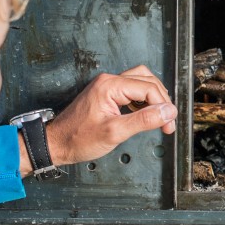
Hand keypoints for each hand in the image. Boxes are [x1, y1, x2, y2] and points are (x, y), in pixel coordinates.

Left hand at [42, 66, 176, 169]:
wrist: (56, 143)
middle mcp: (109, 81)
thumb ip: (144, 120)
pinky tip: (145, 114)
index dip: (163, 106)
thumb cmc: (78, 139)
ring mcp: (107, 86)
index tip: (169, 124)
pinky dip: (143, 100)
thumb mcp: (115, 132)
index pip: (148, 88)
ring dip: (153, 98)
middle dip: (161, 101)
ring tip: (159, 116)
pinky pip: (131, 90)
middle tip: (167, 122)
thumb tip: (168, 112)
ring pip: (141, 82)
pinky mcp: (106, 94)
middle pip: (147, 81)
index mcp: (110, 86)